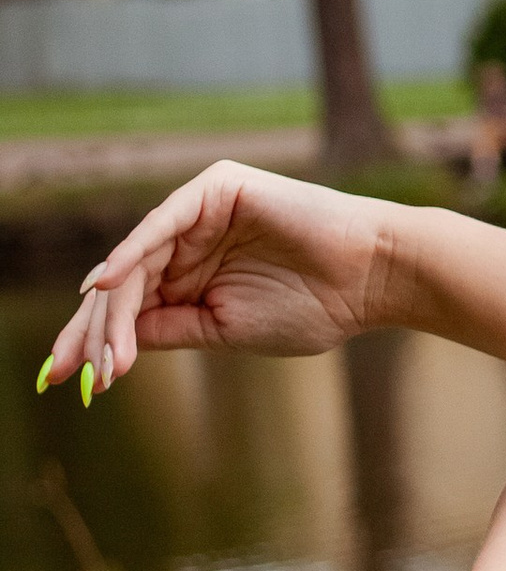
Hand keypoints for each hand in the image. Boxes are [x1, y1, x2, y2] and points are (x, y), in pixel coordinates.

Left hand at [41, 164, 401, 400]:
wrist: (373, 278)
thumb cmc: (315, 306)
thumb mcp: (224, 329)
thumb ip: (168, 328)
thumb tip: (107, 348)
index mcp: (192, 272)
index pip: (129, 305)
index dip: (96, 341)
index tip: (68, 382)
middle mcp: (188, 238)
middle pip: (122, 282)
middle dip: (90, 330)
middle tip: (68, 372)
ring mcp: (200, 210)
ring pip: (136, 259)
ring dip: (110, 309)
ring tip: (99, 354)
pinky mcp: (216, 188)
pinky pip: (161, 223)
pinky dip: (132, 253)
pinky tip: (106, 286)